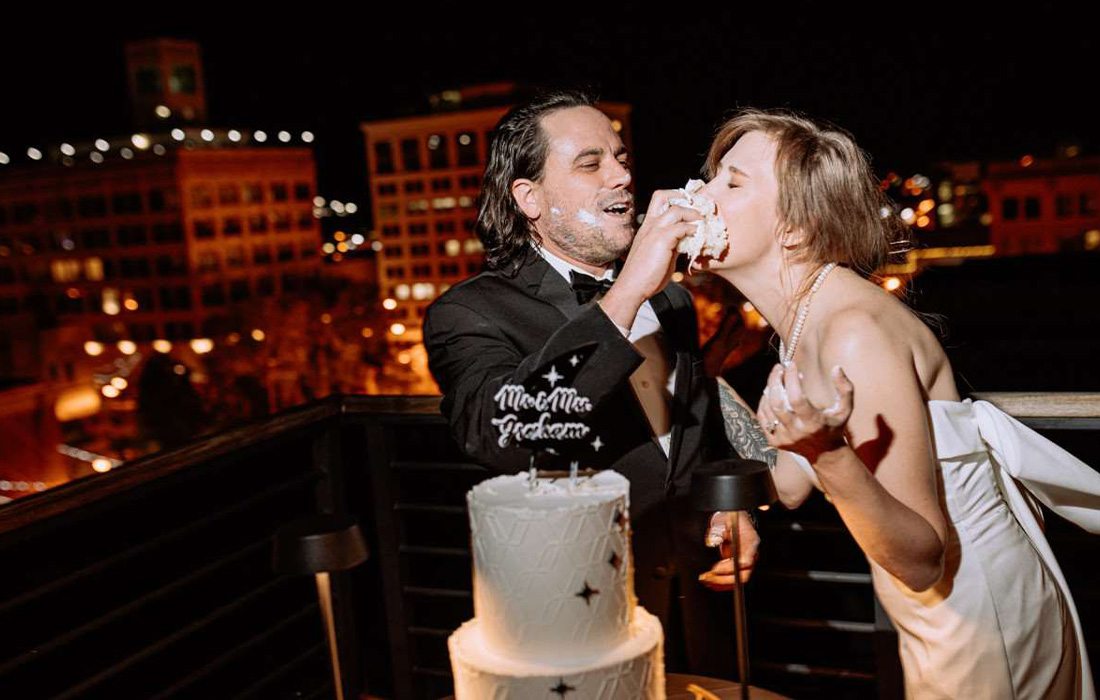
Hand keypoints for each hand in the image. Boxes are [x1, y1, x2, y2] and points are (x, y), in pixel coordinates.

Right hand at [600, 191, 700, 327]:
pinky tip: (697, 235)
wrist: (632, 288)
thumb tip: (686, 241)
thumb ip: (672, 244)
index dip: (675, 200)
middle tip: (695, 208)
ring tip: (701, 221)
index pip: (659, 202)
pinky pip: (681, 227)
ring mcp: (653, 231)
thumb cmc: (644, 276)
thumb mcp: (660, 255)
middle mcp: (648, 225)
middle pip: (662, 195)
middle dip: (681, 197)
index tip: (689, 207)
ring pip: (675, 209)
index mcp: (646, 227)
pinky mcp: (661, 241)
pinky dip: (692, 229)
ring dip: (692, 213)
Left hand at [698, 510, 759, 589]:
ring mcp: (746, 561)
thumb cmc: (730, 518)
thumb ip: (717, 531)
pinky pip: (733, 578)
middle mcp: (751, 554)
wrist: (734, 516)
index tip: (715, 569)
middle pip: (743, 575)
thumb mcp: (722, 520)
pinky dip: (722, 582)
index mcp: (750, 542)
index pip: (746, 561)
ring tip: (706, 580)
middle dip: (724, 579)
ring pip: (738, 580)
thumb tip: (711, 542)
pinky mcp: (739, 565)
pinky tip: (711, 581)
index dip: (730, 568)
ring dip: (721, 583)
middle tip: (708, 577)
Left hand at [757, 361, 852, 461]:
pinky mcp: (774, 440)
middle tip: (779, 368)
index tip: (791, 365)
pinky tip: (770, 392)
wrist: (824, 453)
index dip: (791, 380)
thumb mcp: (846, 409)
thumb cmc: (835, 426)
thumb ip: (845, 388)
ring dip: (769, 389)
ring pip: (768, 409)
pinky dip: (764, 402)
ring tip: (776, 377)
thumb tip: (836, 368)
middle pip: (777, 403)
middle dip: (775, 381)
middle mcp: (796, 431)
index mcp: (813, 423)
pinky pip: (763, 418)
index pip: (797, 399)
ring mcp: (783, 437)